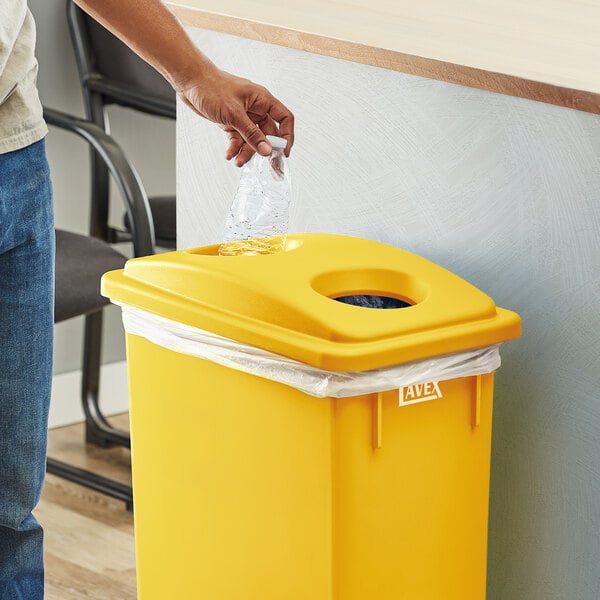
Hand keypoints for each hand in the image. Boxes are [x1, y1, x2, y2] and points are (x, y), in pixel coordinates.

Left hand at [178, 68, 293, 166]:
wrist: (190, 81)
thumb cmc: (211, 87)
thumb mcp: (234, 114)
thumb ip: (251, 134)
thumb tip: (267, 150)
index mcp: (262, 100)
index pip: (284, 118)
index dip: (287, 136)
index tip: (283, 152)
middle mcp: (255, 109)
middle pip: (268, 133)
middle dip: (265, 150)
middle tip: (266, 166)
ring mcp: (243, 116)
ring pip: (252, 139)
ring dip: (246, 152)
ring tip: (238, 161)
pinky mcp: (231, 122)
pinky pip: (238, 139)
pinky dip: (234, 148)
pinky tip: (229, 154)